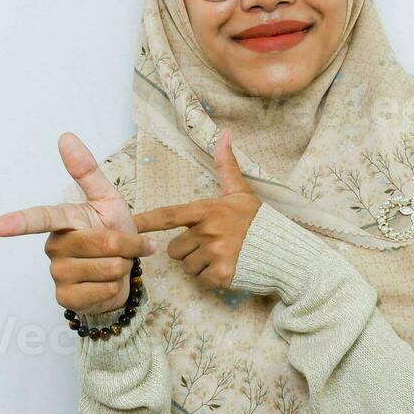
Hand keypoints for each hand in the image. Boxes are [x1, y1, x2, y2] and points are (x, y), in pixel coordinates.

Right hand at [0, 132, 156, 315]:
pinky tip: (105, 285)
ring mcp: (57, 274)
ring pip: (106, 268)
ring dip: (122, 267)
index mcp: (62, 221)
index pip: (40, 219)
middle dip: (127, 245)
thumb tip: (65, 137)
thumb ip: (87, 171)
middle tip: (125, 247)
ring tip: (114, 265)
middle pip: (102, 243)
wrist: (123, 272)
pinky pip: (102, 291)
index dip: (19, 222)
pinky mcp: (65, 299)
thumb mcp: (107, 199)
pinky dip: (114, 288)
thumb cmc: (113, 231)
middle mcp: (54, 246)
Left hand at [133, 130, 260, 289]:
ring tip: (220, 257)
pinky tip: (226, 269)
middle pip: (174, 249)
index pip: (169, 215)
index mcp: (207, 210)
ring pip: (186, 266)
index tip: (128, 226)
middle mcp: (208, 231)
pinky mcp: (222, 275)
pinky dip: (210, 279)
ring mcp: (215, 254)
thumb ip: (226, 165)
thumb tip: (225, 133)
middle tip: (209, 245)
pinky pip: (200, 280)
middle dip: (187, 250)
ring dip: (198, 266)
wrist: (285, 251)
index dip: (146, 221)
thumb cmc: (259, 221)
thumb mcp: (241, 192)